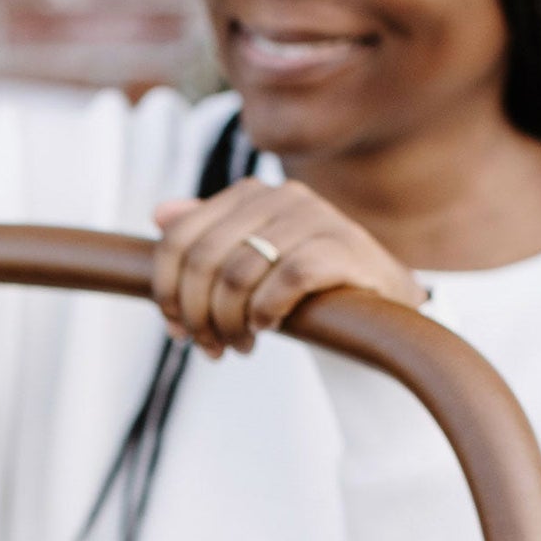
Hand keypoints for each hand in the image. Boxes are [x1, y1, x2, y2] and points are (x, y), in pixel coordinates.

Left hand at [152, 177, 428, 357]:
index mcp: (248, 194)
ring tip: (240, 345)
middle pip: (203, 262)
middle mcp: (278, 194)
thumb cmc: (305, 281)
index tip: (176, 330)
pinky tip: (270, 326)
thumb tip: (160, 214)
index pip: (178, 240)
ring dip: (230, 324)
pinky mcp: (342, 245)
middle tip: (210, 347)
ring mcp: (313, 216)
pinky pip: (285, 281)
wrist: (379, 294)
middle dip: (198, 315)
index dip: (166, 292)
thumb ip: (207, 237)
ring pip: (238, 275)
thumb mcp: (251, 258)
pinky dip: (267, 312)